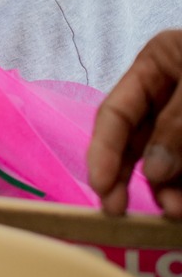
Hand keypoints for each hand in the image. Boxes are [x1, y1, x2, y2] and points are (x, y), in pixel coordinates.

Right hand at [92, 29, 181, 216]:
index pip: (115, 112)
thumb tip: (152, 172)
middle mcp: (168, 92)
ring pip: (166, 161)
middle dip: (128, 177)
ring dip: (166, 189)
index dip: (103, 151)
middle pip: (135, 141)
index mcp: (157, 64)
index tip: (101, 187)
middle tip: (119, 212)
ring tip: (174, 212)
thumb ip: (175, 125)